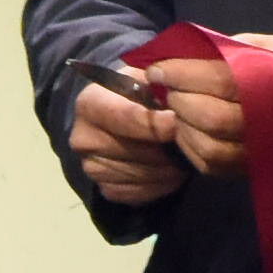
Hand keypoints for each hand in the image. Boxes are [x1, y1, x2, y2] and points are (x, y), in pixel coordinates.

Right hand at [65, 73, 193, 207]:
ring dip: (169, 167)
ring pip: (143, 174)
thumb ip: (154, 88)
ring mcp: (92, 168)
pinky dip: (162, 184)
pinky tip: (171, 170)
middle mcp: (83, 139)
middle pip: (135, 150)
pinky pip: (141, 193)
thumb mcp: (139, 79)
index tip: (175, 122)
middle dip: (166, 147)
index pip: (122, 117)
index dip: (152, 122)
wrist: (110, 118)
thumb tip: (174, 106)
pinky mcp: (105, 189)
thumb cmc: (130, 94)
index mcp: (89, 105)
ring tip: (183, 154)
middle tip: (188, 139)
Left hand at [143, 32, 272, 182]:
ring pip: (211, 147)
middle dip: (180, 100)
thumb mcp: (259, 44)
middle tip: (165, 87)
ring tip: (174, 108)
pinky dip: (190, 148)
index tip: (157, 67)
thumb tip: (176, 54)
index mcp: (271, 83)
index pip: (219, 81)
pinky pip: (213, 166)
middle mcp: (267, 121)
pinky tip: (185, 129)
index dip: (182, 74)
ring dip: (183, 126)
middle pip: (212, 118)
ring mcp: (261, 149)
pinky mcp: (252, 167)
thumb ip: (221, 51)